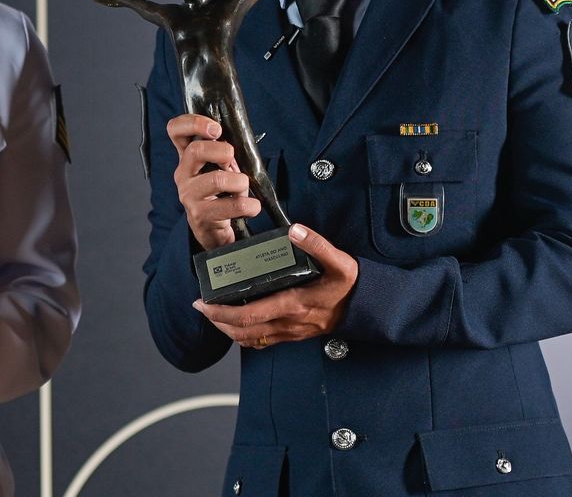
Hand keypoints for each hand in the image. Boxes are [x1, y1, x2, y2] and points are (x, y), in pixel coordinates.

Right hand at [166, 114, 259, 250]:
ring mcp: (189, 195)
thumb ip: (224, 153)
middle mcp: (183, 174)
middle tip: (233, 161)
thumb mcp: (220, 169)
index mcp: (187, 158)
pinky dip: (249, 205)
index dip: (193, 123)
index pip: (175, 130)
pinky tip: (251, 207)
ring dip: (240, 182)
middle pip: (196, 150)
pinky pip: (232, 205)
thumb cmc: (220, 194)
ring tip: (243, 189)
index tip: (216, 129)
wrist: (212, 230)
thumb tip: (239, 142)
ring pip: (217, 179)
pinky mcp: (200, 215)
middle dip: (223, 151)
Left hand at [193, 224, 358, 348]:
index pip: (248, 315)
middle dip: (217, 321)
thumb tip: (294, 230)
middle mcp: (288, 323)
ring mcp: (291, 332)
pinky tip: (238, 324)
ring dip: (228, 330)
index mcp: (293, 304)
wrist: (369, 308)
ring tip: (214, 314)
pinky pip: (263, 342)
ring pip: (250, 340)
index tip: (203, 302)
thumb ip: (317, 244)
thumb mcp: (340, 261)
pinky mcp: (294, 335)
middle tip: (201, 306)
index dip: (221, 311)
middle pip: (242, 331)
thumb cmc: (352, 285)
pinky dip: (245, 336)